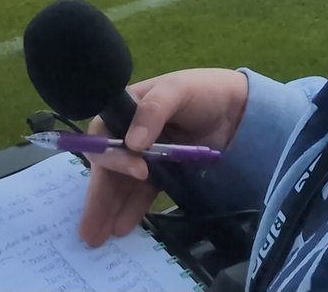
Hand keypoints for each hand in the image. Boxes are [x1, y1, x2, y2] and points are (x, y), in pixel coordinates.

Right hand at [77, 67, 247, 245]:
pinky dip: (131, 208)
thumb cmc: (203, 90)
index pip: (104, 136)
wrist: (237, 110)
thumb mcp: (176, 90)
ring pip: (121, 183)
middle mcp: (130, 133)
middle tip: (90, 227)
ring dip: (109, 207)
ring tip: (98, 236)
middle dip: (99, 195)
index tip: (137, 171)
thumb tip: (131, 144)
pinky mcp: (161, 172)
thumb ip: (153, 111)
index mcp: (127, 108)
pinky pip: (141, 192)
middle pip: (109, 166)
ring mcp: (146, 155)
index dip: (111, 156)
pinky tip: (122, 226)